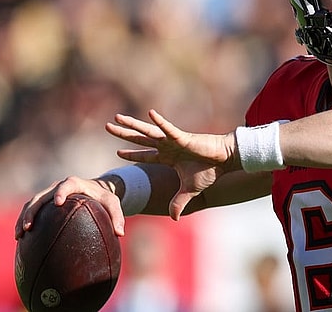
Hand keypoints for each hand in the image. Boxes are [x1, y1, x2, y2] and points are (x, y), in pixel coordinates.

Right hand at [14, 176, 123, 238]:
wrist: (95, 190)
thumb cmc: (104, 198)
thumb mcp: (114, 204)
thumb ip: (117, 216)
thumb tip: (119, 233)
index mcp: (75, 184)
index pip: (66, 185)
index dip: (61, 192)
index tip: (57, 203)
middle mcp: (58, 187)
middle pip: (41, 196)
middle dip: (32, 211)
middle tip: (28, 227)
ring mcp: (49, 194)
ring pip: (31, 203)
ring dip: (23, 218)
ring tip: (19, 235)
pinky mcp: (45, 202)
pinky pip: (31, 210)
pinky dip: (24, 221)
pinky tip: (20, 238)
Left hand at [105, 109, 238, 219]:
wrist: (224, 160)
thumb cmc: (209, 171)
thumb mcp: (190, 190)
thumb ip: (179, 202)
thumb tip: (174, 218)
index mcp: (168, 157)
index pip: (145, 156)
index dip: (131, 154)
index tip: (117, 152)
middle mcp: (167, 146)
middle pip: (140, 139)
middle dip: (123, 134)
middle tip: (107, 126)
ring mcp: (173, 140)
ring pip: (148, 131)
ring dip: (132, 125)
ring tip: (117, 118)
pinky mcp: (183, 137)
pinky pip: (168, 129)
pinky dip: (159, 122)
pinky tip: (150, 113)